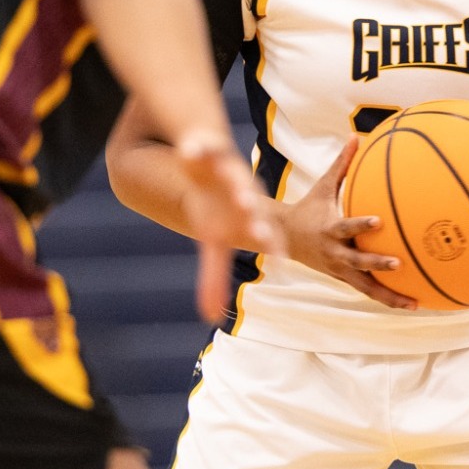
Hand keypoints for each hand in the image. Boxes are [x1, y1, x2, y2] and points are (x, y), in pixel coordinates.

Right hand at [178, 136, 282, 324]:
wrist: (209, 170)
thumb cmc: (217, 214)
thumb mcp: (213, 243)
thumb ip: (213, 279)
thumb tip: (210, 318)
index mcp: (248, 216)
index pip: (264, 233)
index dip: (271, 244)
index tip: (279, 258)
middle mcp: (244, 193)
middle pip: (252, 203)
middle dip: (254, 213)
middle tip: (257, 224)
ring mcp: (228, 171)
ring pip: (236, 176)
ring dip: (237, 183)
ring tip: (239, 192)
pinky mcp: (209, 152)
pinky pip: (203, 150)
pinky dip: (196, 151)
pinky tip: (190, 152)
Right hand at [279, 137, 415, 310]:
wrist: (285, 238)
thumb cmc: (309, 208)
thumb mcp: (323, 186)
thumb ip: (342, 164)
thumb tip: (356, 136)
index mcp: (329, 229)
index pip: (346, 227)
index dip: (360, 226)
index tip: (378, 222)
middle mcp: (335, 254)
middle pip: (357, 263)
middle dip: (377, 265)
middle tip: (399, 264)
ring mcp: (340, 271)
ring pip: (366, 288)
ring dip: (389, 297)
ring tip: (414, 304)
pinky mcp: (345, 280)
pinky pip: (368, 291)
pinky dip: (388, 298)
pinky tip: (412, 304)